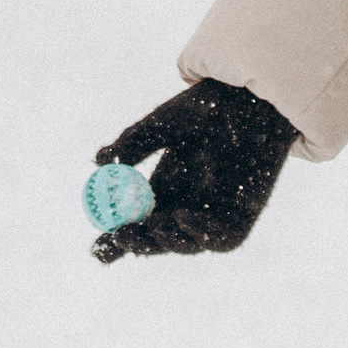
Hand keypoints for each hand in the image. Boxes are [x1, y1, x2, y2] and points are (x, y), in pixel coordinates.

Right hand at [90, 77, 296, 262]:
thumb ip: (133, 143)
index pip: (133, 225)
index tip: (96, 248)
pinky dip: (201, 234)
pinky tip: (182, 218)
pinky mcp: (240, 219)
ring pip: (185, 242)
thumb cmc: (207, 110)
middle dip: (137, 243)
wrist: (251, 100)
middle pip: (155, 239)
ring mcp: (211, 216)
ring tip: (152, 224)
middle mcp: (183, 208)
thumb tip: (100, 161)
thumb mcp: (162, 126)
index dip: (115, 242)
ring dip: (166, 240)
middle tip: (121, 235)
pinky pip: (221, 239)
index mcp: (160, 192)